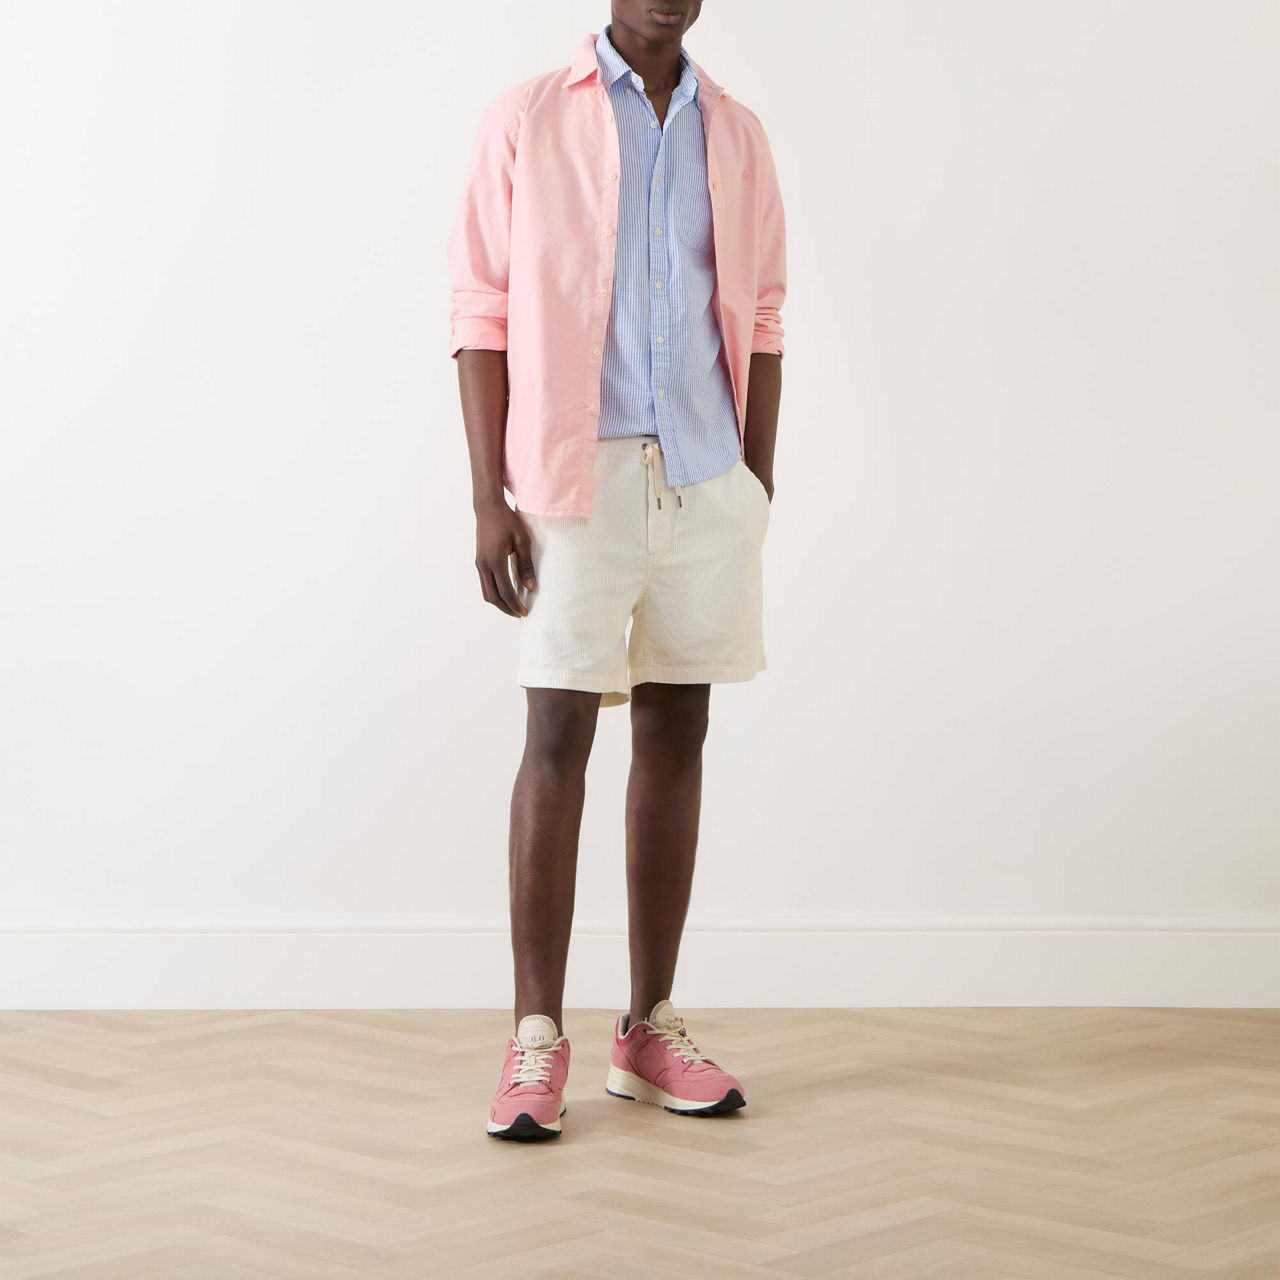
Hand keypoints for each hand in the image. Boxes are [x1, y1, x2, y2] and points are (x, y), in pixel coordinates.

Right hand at [474, 501, 535, 616]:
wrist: (488, 508)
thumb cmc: (508, 521)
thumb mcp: (522, 541)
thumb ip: (526, 565)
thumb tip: (531, 587)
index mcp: (495, 561)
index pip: (505, 591)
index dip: (515, 604)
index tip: (525, 612)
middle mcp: (484, 565)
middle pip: (493, 597)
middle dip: (506, 608)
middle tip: (519, 614)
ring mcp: (479, 564)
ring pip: (486, 592)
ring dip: (499, 603)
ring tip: (512, 607)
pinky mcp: (479, 561)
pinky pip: (484, 584)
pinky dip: (494, 593)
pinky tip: (505, 593)